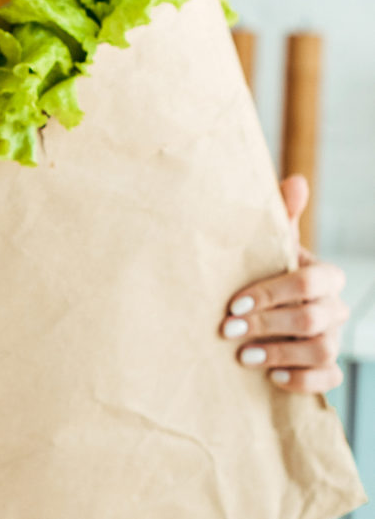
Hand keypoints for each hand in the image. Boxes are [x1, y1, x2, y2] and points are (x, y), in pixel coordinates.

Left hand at [219, 175, 349, 392]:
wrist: (253, 311)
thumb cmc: (259, 271)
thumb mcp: (265, 245)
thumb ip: (279, 216)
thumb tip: (296, 180)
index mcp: (321, 275)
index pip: (312, 281)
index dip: (274, 293)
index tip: (234, 302)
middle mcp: (333, 308)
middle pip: (313, 318)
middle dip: (267, 324)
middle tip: (227, 330)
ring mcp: (332, 339)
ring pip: (322, 350)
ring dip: (280, 353)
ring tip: (243, 356)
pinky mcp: (324, 368)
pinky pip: (328, 379)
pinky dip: (302, 380)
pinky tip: (272, 377)